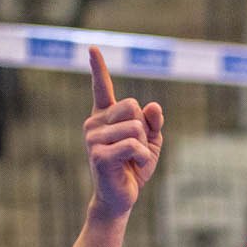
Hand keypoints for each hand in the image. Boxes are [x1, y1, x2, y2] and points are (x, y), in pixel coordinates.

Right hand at [84, 46, 163, 218]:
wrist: (121, 198)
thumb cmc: (134, 167)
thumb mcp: (150, 142)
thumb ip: (153, 123)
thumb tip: (153, 106)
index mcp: (104, 117)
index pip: (101, 88)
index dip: (97, 68)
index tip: (92, 48)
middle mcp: (94, 123)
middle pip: (132, 106)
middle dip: (143, 127)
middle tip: (136, 148)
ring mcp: (93, 139)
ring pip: (135, 127)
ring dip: (143, 145)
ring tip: (134, 159)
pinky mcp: (98, 155)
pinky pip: (133, 145)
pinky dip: (143, 156)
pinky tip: (134, 166)